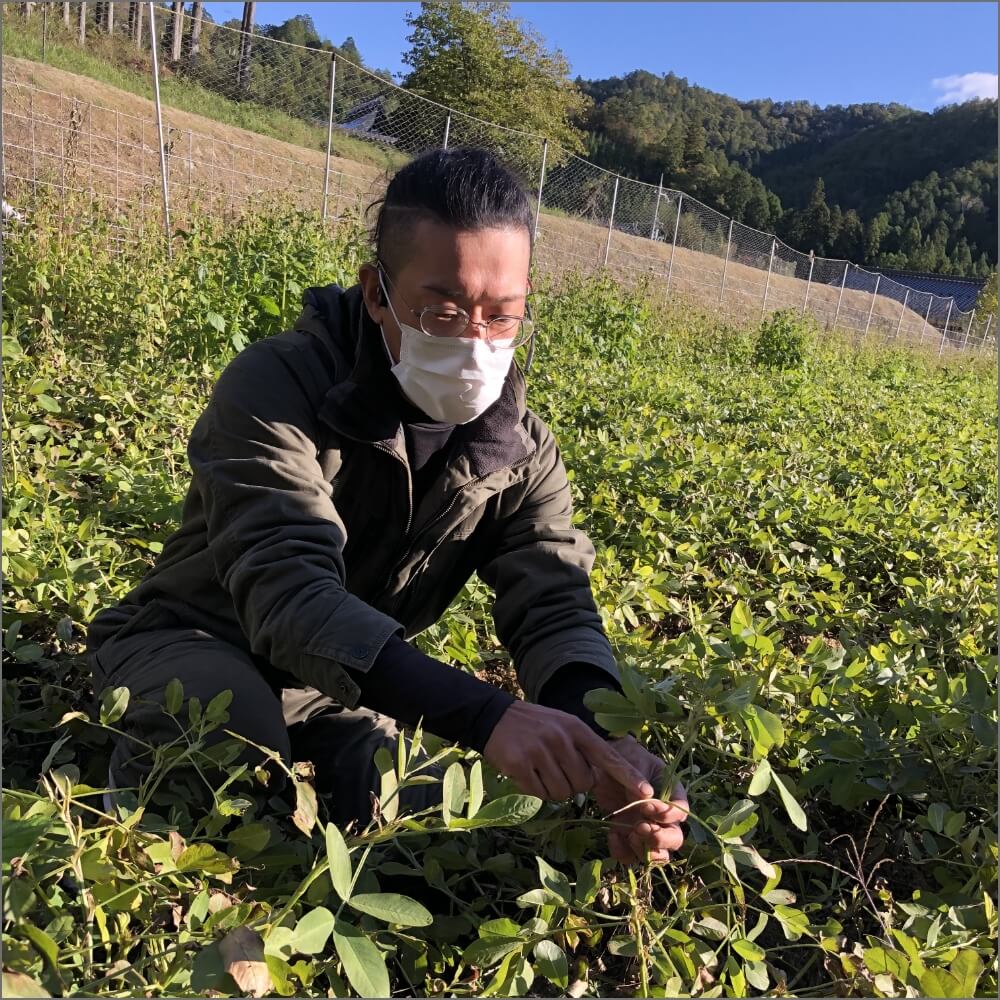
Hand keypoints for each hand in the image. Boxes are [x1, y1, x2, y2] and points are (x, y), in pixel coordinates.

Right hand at [483, 701, 653, 803]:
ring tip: (541, 770)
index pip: (608, 755)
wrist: (495, 716)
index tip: (647, 794)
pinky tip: (527, 773)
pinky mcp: (521, 764)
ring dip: (554, 789)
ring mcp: (541, 751)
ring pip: (562, 792)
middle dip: (573, 784)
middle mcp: (561, 738)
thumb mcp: (563, 725)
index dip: (628, 776)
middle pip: (583, 783)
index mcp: (576, 728)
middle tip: (557, 769)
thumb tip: (595, 779)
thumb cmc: (535, 724)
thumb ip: (581, 748)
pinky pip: (540, 794)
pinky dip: (536, 790)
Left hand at [591, 736, 688, 864]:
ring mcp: (647, 828)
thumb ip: (639, 777)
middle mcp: (663, 816)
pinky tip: (612, 834)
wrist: (604, 762)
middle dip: (660, 839)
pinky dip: (623, 851)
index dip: (667, 814)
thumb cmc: (626, 757)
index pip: (681, 811)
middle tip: (640, 827)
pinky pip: (631, 855)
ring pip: (658, 854)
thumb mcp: (635, 760)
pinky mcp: (628, 836)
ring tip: (630, 835)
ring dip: (646, 851)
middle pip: (675, 840)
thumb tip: (646, 797)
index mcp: (672, 794)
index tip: (646, 806)